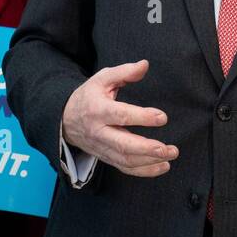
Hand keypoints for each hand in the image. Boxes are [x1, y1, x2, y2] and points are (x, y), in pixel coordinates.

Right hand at [61, 60, 178, 177]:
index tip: (162, 117)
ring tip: (171, 155)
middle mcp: (99, 132)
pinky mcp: (106, 157)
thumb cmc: (89, 96)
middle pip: (123, 144)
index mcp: (98, 109)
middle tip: (169, 148)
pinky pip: (125, 168)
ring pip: (125, 160)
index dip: (142, 117)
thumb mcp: (102, 79)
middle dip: (147, 149)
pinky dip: (144, 171)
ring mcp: (102, 147)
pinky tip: (163, 167)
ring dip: (150, 162)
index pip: (120, 115)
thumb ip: (124, 72)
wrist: (65, 118)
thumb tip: (145, 65)